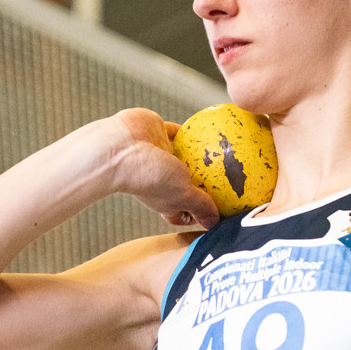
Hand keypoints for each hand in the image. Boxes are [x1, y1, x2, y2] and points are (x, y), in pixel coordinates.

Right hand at [104, 108, 220, 230]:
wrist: (121, 147)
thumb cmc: (150, 177)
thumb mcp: (184, 196)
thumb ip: (202, 207)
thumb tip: (215, 223)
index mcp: (167, 199)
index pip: (185, 211)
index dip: (199, 213)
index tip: (217, 209)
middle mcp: (162, 178)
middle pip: (188, 181)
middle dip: (206, 181)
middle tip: (229, 176)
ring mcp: (159, 154)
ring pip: (186, 155)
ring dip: (203, 152)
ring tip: (227, 149)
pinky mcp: (157, 131)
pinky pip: (180, 130)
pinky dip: (194, 129)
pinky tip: (213, 126)